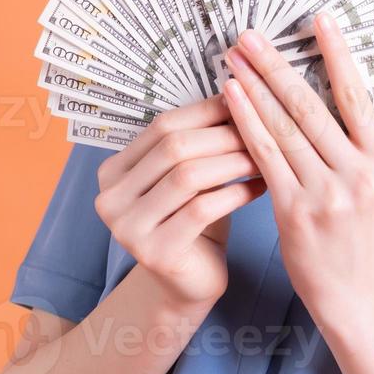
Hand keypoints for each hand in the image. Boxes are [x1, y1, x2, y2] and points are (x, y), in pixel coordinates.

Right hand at [93, 94, 267, 307]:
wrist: (188, 282)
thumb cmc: (193, 218)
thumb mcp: (187, 175)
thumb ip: (195, 140)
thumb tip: (234, 91)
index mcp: (113, 170)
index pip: (163, 125)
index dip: (206, 111)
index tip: (244, 101)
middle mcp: (110, 198)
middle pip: (174, 148)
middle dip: (223, 134)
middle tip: (262, 127)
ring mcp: (128, 228)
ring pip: (188, 176)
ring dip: (232, 161)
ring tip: (264, 155)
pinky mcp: (155, 253)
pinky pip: (203, 210)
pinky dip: (236, 192)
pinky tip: (261, 186)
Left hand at [221, 10, 373, 321]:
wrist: (355, 293)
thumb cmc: (359, 233)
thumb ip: (356, 144)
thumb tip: (325, 90)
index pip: (357, 97)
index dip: (337, 54)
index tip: (319, 19)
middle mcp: (359, 174)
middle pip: (312, 106)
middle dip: (277, 65)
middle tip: (251, 34)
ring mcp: (327, 193)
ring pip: (284, 127)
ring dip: (255, 86)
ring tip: (234, 56)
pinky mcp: (295, 211)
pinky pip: (265, 156)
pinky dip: (246, 122)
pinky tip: (231, 97)